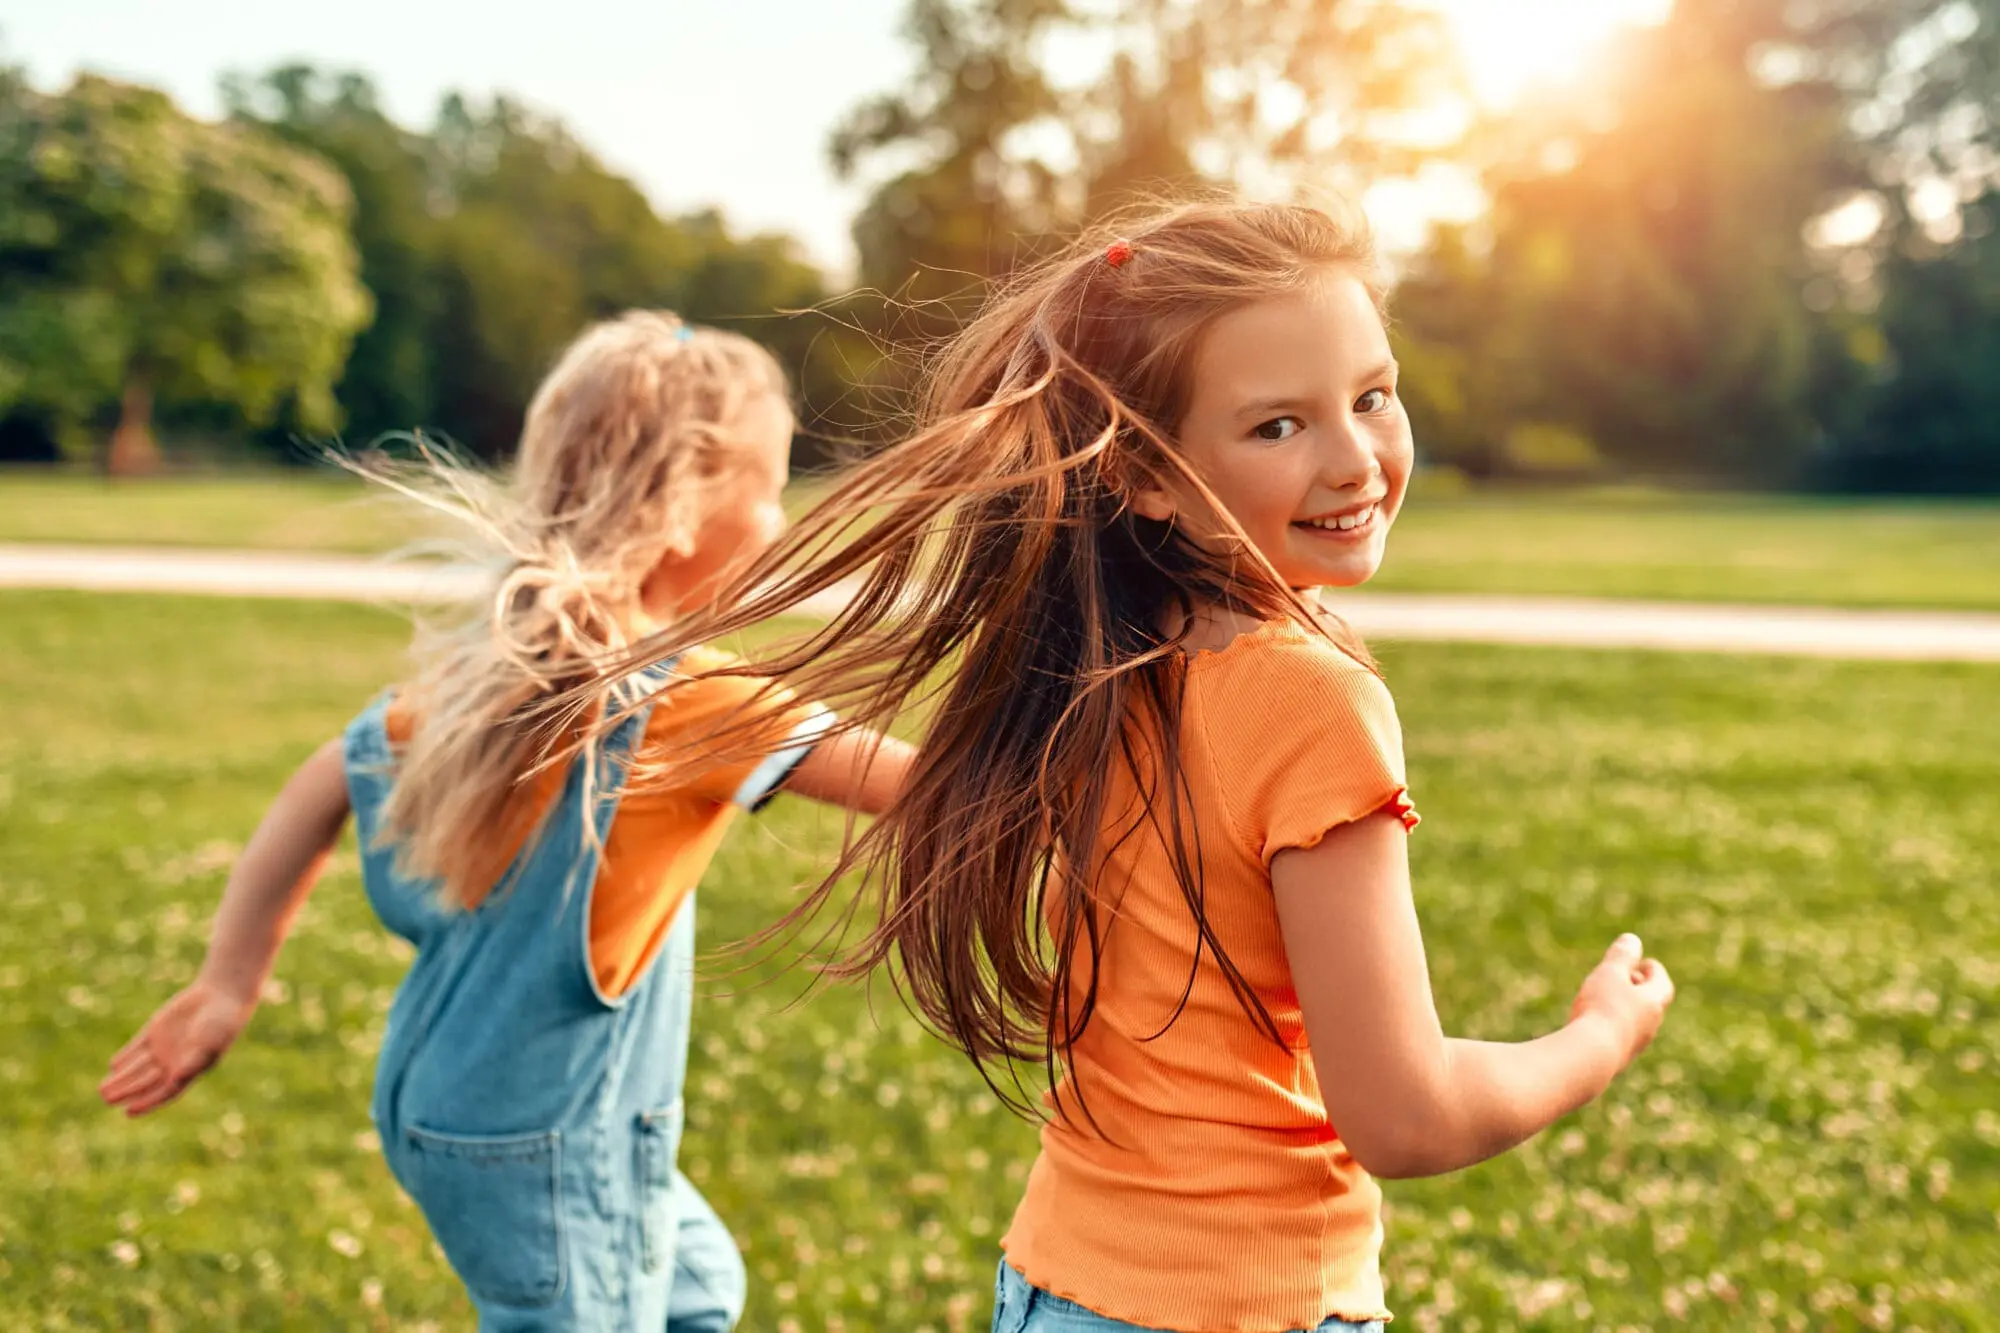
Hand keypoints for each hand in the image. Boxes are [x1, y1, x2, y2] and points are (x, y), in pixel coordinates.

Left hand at [99, 981, 256, 1116]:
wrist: (221, 996)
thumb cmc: (221, 1023)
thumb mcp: (208, 1043)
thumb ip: (192, 1060)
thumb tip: (176, 1078)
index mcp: (188, 1070)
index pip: (164, 1093)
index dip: (147, 1103)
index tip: (129, 1111)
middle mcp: (173, 1063)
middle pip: (145, 1082)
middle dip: (126, 1091)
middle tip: (106, 1099)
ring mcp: (163, 1047)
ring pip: (137, 1067)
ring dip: (120, 1078)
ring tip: (102, 1089)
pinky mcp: (156, 1031)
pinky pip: (136, 1047)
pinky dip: (125, 1056)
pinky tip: (113, 1065)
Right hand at [1569, 933, 1674, 1069]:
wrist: (1592, 1056)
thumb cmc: (1603, 1008)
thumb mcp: (1610, 974)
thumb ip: (1621, 956)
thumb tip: (1632, 940)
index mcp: (1653, 1003)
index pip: (1661, 984)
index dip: (1653, 971)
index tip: (1644, 963)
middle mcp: (1650, 1027)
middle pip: (1652, 1004)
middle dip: (1641, 990)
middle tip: (1627, 979)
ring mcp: (1635, 1046)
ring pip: (1637, 1023)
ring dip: (1627, 1009)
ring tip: (1608, 1000)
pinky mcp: (1618, 1060)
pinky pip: (1621, 1037)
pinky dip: (1614, 1025)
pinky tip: (1595, 1023)